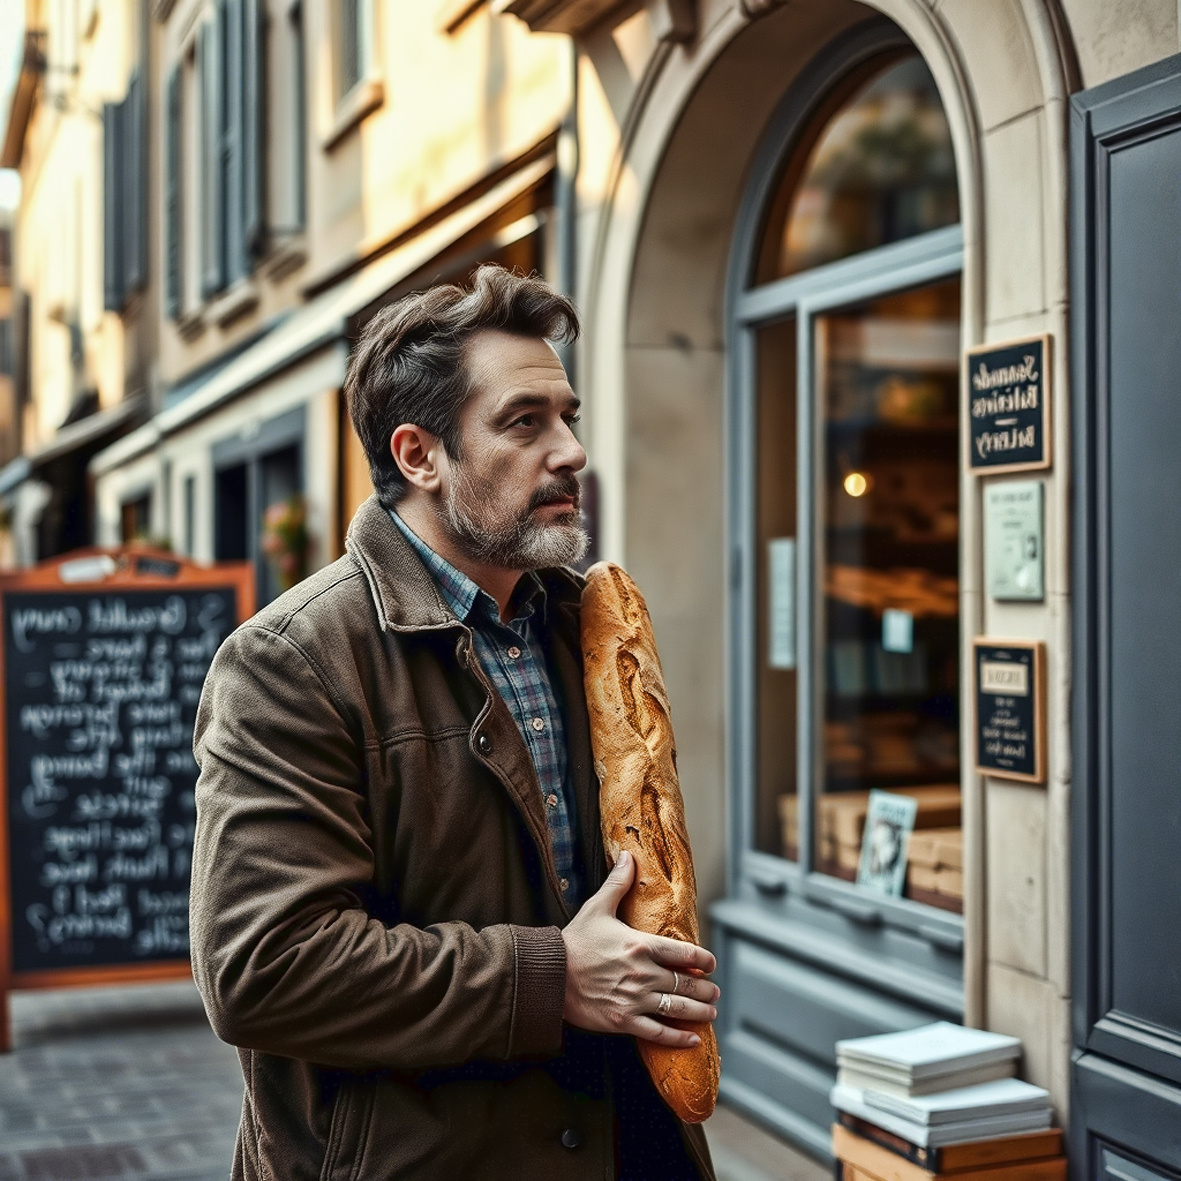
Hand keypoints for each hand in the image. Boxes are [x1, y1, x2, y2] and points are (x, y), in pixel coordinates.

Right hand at [561, 850, 719, 1047]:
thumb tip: (628, 857)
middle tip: (714, 990)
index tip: (711, 964)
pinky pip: (658, 1032)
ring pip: (677, 1008)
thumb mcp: (596, 907)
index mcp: (640, 944)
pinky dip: (678, 1038)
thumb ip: (617, 883)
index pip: (684, 953)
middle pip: (685, 983)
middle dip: (705, 988)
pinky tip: (692, 1038)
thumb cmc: (573, 942)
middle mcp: (642, 973)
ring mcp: (634, 999)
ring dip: (699, 1010)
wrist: (548, 975)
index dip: (704, 959)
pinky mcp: (623, 1021)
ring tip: (710, 1010)